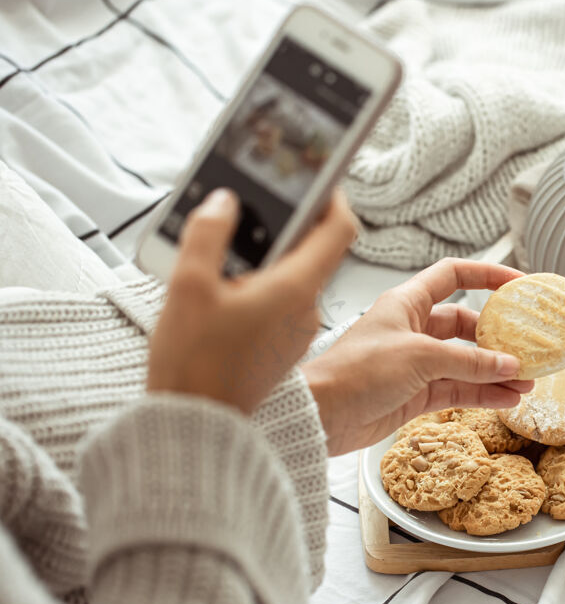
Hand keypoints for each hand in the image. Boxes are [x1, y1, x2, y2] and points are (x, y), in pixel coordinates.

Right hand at [147, 189, 357, 413]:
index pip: (338, 230)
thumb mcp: (187, 287)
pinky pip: (281, 301)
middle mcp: (306, 309)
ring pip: (296, 277)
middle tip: (259, 208)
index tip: (317, 179)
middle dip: (289, 226)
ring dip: (271, 257)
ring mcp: (296, 329)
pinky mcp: (281, 345)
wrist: (197, 424)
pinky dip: (262, 285)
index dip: (332, 198)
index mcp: (294, 289)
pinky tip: (226, 287)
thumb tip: (224, 201)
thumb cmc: (194, 365)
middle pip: (315, 251)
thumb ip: (207, 234)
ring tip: (231, 248)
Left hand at [301, 258, 535, 455]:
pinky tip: (506, 399)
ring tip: (526, 382)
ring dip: (496, 372)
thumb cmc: (354, 372)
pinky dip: (483, 394)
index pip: (453, 276)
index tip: (517, 283)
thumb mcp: (419, 357)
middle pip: (466, 325)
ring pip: (466, 363)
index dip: (486, 275)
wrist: (321, 416)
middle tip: (526, 346)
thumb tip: (507, 365)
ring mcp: (416, 364)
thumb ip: (468, 362)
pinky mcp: (416, 394)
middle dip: (497, 337)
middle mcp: (413, 330)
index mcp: (407, 303)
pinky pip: (459, 389)